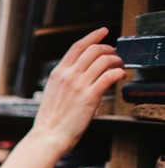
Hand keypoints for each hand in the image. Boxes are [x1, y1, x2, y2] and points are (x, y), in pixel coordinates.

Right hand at [31, 27, 125, 153]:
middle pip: (94, 50)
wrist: (48, 136)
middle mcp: (68, 75)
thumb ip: (65, 80)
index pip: (78, 47)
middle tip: (115, 55)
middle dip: (109, 49)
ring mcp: (79, 85)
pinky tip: (120, 76)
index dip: (93, 36)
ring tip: (120, 66)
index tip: (103, 31)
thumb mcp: (52, 92)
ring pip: (104, 60)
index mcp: (58, 73)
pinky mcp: (90, 96)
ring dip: (117, 60)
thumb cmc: (51, 120)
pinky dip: (119, 73)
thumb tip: (82, 73)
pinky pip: (110, 76)